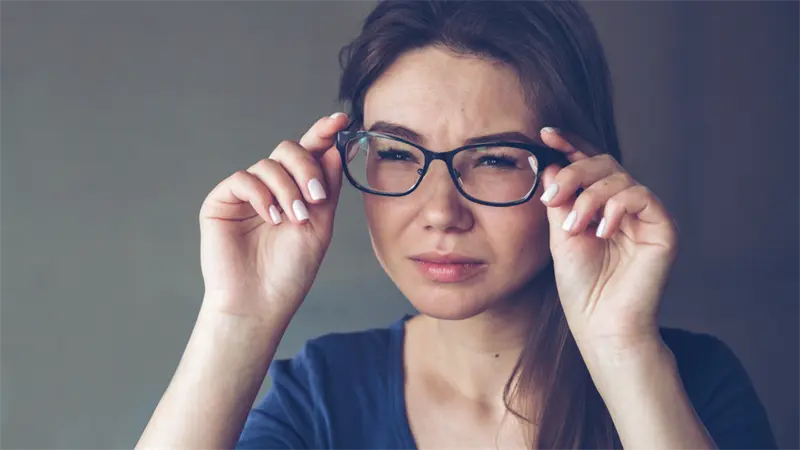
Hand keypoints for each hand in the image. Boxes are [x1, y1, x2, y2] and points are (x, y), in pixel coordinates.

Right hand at [198, 113, 348, 317]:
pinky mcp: (221, 202)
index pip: (309, 154)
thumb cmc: (290, 271)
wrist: (261, 302)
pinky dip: (262, 194)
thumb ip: (327, 187)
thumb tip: (334, 149)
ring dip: (288, 189)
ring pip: (268, 165)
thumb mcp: (320, 226)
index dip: (323, 133)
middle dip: (306, 167)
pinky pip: (243, 179)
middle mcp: (271, 187)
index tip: (341, 120)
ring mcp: (246, 193)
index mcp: (296, 190)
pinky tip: (273, 218)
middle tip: (317, 196)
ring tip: (295, 219)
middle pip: (288, 150)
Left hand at [538, 128, 679, 346]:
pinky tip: (600, 232)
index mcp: (601, 205)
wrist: (601, 325)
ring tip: (573, 227)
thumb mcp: (560, 236)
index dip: (569, 145)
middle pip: (604, 163)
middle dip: (574, 173)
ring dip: (589, 197)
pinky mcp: (664, 228)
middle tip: (552, 197)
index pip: (588, 164)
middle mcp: (625, 205)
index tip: (544, 134)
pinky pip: (641, 196)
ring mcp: (646, 215)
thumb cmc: (582, 287)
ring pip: (619, 177)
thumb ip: (559, 200)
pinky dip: (615, 208)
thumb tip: (552, 164)